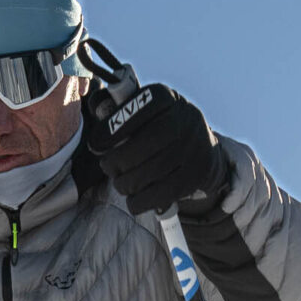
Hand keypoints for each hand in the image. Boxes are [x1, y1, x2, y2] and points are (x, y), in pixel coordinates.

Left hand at [83, 82, 229, 216]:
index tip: (95, 144)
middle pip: (140, 147)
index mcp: (168, 99)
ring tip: (122, 182)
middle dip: (115, 163)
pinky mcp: (194, 176)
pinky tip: (134, 197)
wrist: (205, 151)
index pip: (136, 110)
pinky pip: (156, 196)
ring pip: (145, 174)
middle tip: (109, 168)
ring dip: (124, 184)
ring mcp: (192, 148)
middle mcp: (184, 119)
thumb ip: (121, 113)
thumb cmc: (160, 133)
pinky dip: (138, 201)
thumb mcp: (147, 114)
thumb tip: (95, 116)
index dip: (110, 130)